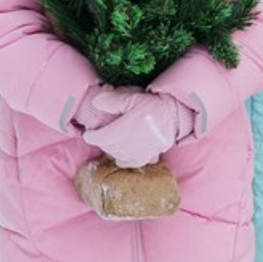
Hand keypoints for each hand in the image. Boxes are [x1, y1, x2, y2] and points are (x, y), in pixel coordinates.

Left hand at [81, 89, 196, 169]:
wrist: (173, 118)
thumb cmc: (152, 106)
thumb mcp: (131, 98)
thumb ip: (111, 101)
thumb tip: (95, 102)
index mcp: (116, 133)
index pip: (96, 138)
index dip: (90, 134)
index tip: (89, 131)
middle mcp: (123, 147)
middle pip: (105, 146)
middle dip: (102, 139)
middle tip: (103, 130)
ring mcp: (133, 155)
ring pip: (114, 155)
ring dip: (111, 148)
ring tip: (115, 138)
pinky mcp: (144, 159)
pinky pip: (127, 163)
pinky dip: (123, 158)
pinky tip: (125, 150)